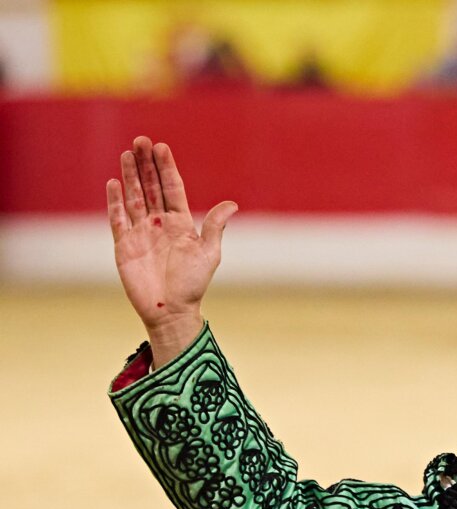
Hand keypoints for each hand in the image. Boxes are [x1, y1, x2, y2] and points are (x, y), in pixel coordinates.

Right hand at [106, 136, 237, 366]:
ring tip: (128, 153)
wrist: (171, 310)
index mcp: (181, 223)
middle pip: (150, 187)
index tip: (162, 147)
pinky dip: (114, 201)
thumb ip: (216, 227)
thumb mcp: (209, 253)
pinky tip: (114, 182)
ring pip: (133, 197)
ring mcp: (141, 232)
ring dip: (130, 175)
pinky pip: (117, 218)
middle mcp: (160, 223)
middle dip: (146, 164)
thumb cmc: (193, 284)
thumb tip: (233, 204)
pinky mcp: (124, 244)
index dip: (166, 168)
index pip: (172, 188)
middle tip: (141, 140)